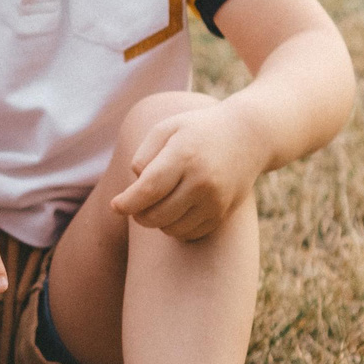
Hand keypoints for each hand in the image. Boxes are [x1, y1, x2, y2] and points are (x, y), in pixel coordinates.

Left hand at [111, 101, 261, 240]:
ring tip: (156, 204)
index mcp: (184, 156)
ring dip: (156, 222)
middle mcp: (202, 182)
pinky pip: (189, 234)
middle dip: (138, 214)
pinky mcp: (223, 214)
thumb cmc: (197, 131)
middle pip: (157, 215)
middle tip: (134, 204)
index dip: (127, 202)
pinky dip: (175, 228)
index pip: (148, 189)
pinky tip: (173, 211)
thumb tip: (135, 184)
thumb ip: (144, 154)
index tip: (115, 205)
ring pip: (171, 229)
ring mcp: (215, 201)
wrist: (249, 137)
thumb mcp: (167, 129)